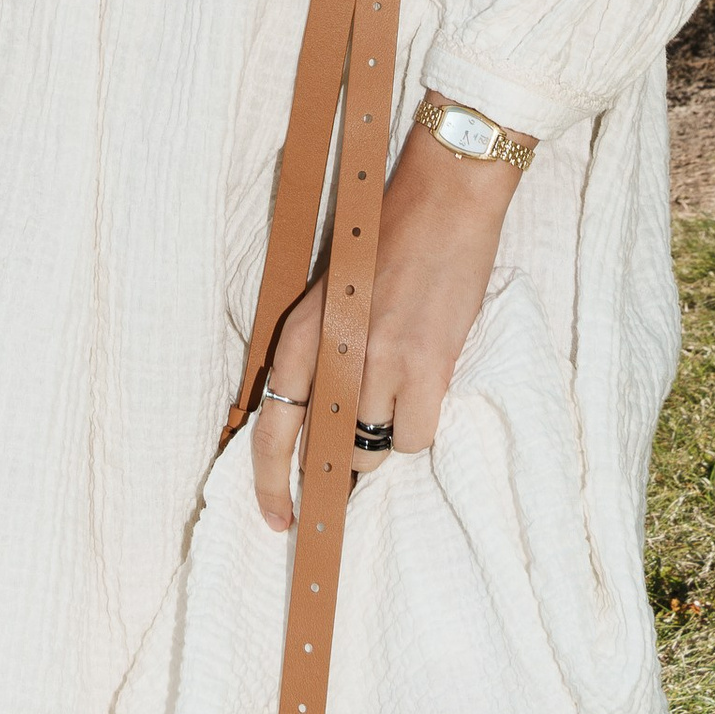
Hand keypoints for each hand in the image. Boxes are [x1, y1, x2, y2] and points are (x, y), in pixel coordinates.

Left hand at [250, 118, 514, 527]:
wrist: (445, 196)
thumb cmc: (389, 237)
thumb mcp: (332, 293)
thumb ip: (322, 352)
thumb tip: (320, 417)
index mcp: (301, 332)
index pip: (271, 428)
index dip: (269, 483)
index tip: (277, 518)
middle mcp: (333, 354)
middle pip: (324, 450)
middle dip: (339, 464)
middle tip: (357, 457)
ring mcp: (380, 362)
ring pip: (373, 451)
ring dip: (384, 438)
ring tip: (402, 395)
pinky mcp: (427, 365)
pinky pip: (414, 437)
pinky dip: (419, 427)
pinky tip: (428, 390)